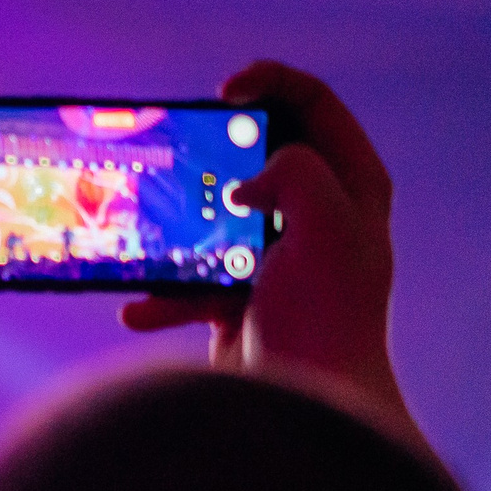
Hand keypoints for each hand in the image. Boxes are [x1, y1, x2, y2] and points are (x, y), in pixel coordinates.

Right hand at [121, 62, 417, 448]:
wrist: (305, 404)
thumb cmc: (324, 315)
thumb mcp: (325, 222)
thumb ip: (294, 171)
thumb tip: (247, 182)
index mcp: (352, 187)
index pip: (313, 106)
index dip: (269, 85)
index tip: (221, 93)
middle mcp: (319, 217)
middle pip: (255, 157)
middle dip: (208, 157)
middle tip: (176, 153)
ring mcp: (275, 262)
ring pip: (213, 220)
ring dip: (174, 233)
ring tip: (146, 239)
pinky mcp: (239, 303)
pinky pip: (189, 283)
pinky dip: (161, 295)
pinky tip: (138, 309)